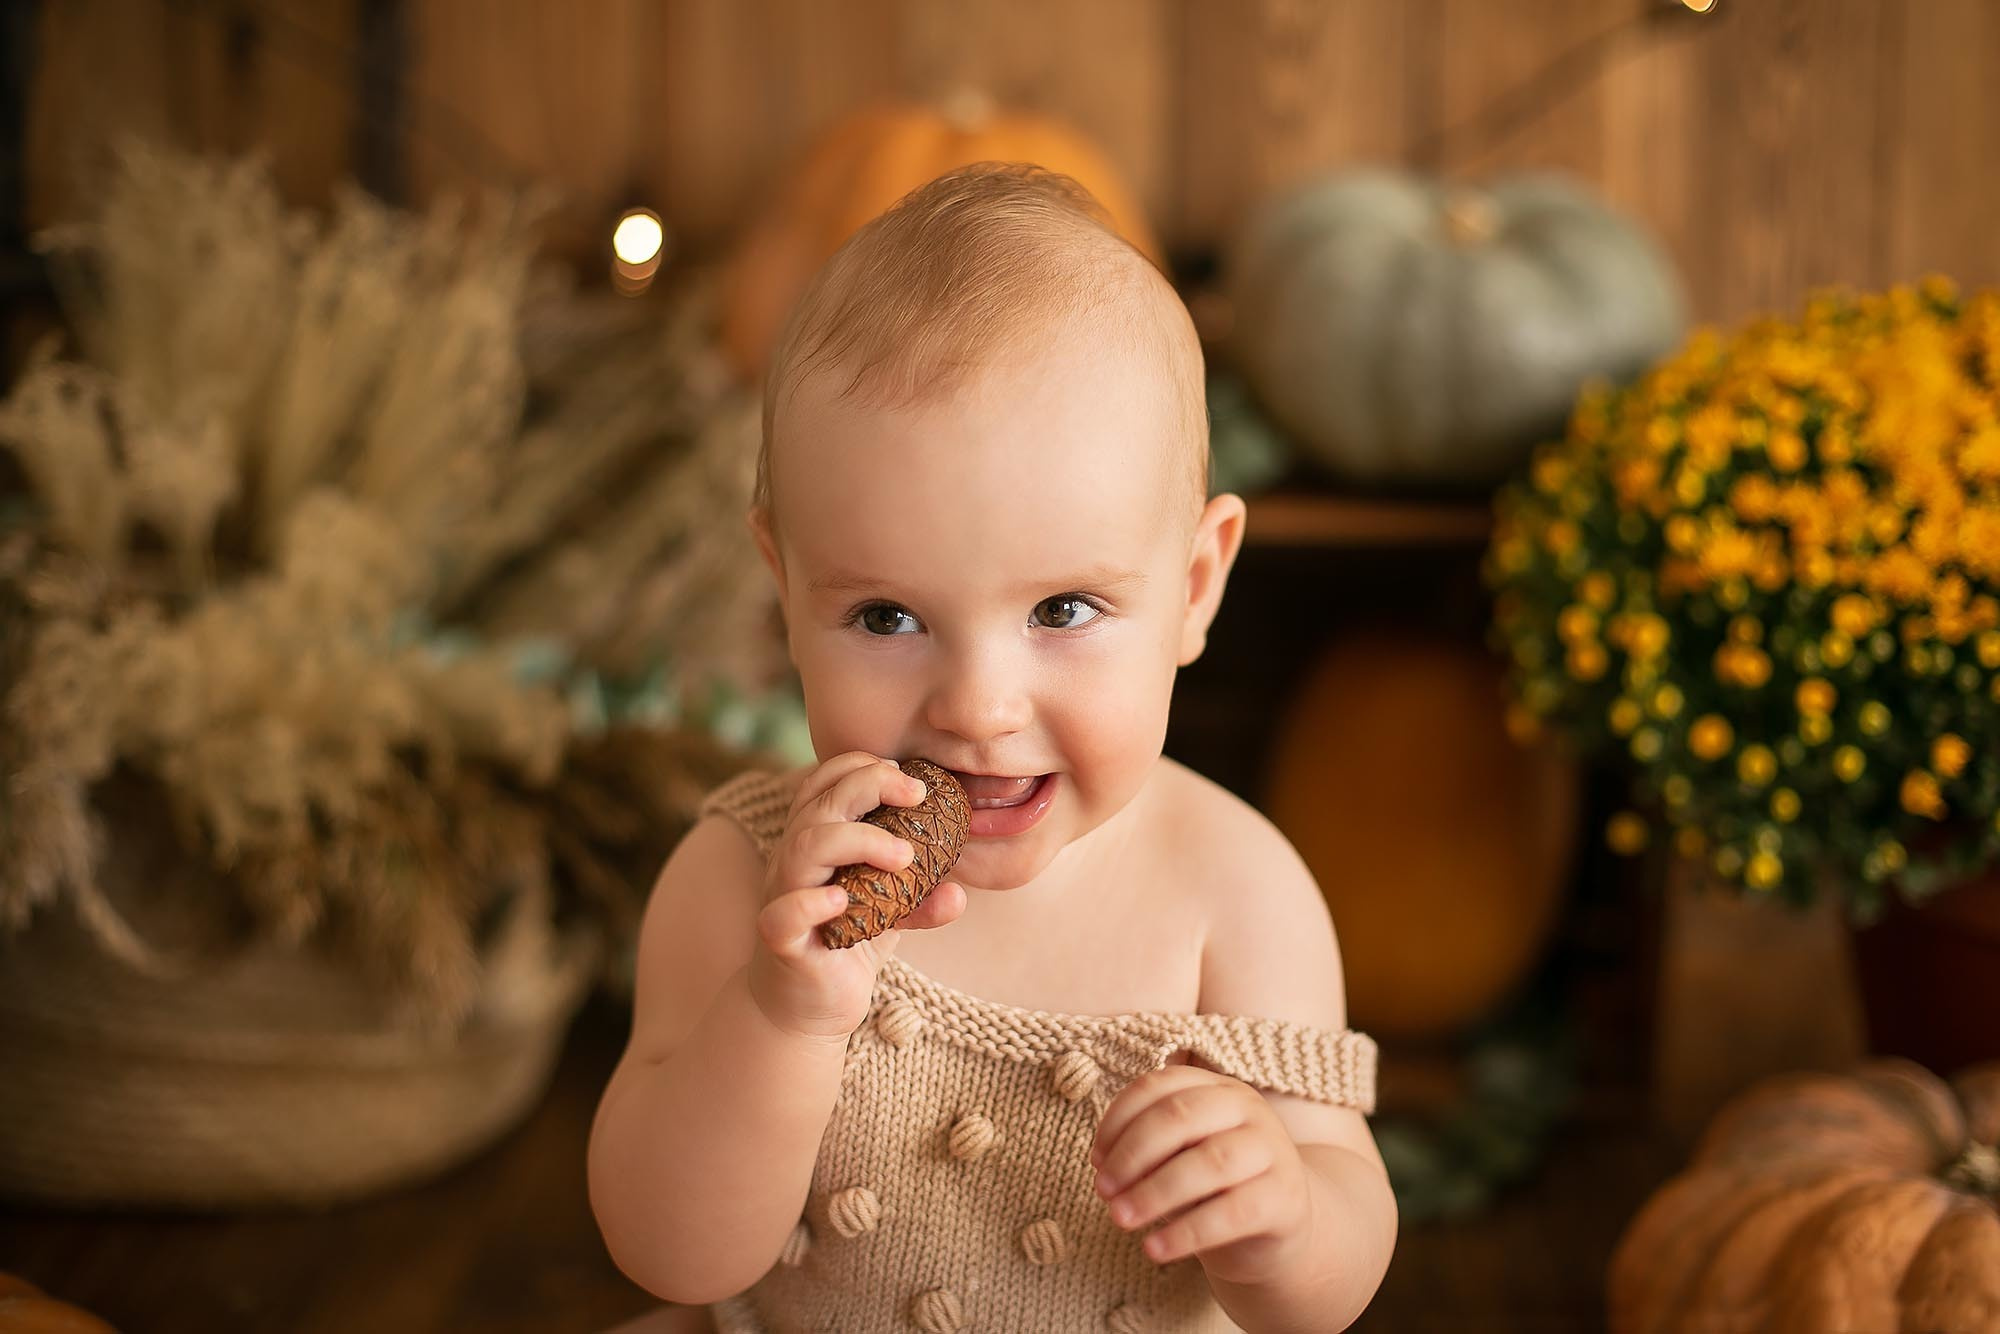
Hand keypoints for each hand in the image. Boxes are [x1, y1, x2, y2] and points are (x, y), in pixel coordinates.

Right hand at [746, 751, 965, 1044]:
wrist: (806, 1009)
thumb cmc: (846, 946)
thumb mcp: (891, 915)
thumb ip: (921, 899)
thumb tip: (959, 893)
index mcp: (815, 841)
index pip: (825, 782)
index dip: (861, 766)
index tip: (909, 778)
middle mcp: (794, 861)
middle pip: (820, 803)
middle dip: (871, 785)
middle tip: (918, 795)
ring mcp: (784, 897)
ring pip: (806, 846)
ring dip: (859, 839)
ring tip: (904, 856)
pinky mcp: (782, 941)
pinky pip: (784, 914)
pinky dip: (811, 902)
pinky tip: (843, 900)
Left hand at [1090, 1065, 1316, 1285]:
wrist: (1276, 1233)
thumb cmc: (1213, 1188)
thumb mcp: (1179, 1158)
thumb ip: (1148, 1151)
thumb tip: (1104, 1165)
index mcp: (1217, 1088)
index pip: (1159, 1086)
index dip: (1118, 1120)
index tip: (1095, 1159)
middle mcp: (1248, 1109)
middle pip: (1181, 1116)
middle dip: (1132, 1154)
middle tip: (1103, 1190)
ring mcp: (1272, 1150)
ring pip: (1208, 1162)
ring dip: (1154, 1192)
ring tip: (1119, 1219)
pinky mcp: (1285, 1198)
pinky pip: (1232, 1213)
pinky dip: (1185, 1233)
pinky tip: (1154, 1249)